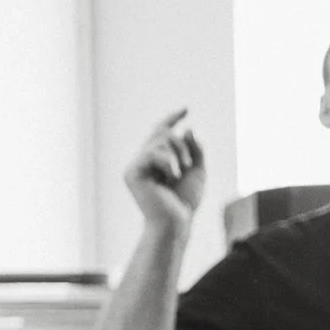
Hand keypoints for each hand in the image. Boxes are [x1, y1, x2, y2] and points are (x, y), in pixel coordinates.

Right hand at [125, 108, 204, 230]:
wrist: (176, 220)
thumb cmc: (185, 200)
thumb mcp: (197, 170)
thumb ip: (193, 149)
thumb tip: (186, 129)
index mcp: (155, 160)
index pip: (161, 133)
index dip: (172, 119)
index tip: (186, 108)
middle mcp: (142, 160)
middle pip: (162, 133)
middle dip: (181, 145)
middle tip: (187, 165)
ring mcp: (135, 166)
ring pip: (159, 141)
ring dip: (177, 154)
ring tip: (179, 172)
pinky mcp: (131, 172)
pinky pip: (152, 153)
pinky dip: (168, 162)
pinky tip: (171, 175)